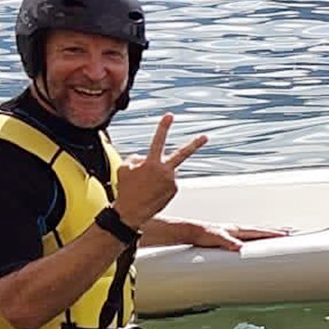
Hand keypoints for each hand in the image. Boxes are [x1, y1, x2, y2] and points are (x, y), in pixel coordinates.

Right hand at [112, 113, 205, 228]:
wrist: (131, 212)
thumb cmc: (126, 190)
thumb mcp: (123, 169)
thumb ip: (134, 158)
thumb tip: (143, 157)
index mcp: (150, 163)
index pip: (158, 140)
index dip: (163, 127)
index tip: (169, 116)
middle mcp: (164, 171)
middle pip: (182, 154)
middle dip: (194, 145)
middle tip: (205, 137)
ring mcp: (171, 181)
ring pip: (166, 171)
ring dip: (158, 175)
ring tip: (146, 187)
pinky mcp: (174, 190)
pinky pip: (167, 181)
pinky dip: (160, 184)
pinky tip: (151, 191)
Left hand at [168, 220, 292, 252]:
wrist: (190, 232)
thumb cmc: (201, 234)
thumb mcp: (215, 238)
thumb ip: (227, 242)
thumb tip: (239, 247)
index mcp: (237, 230)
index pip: (259, 231)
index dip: (273, 233)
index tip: (286, 234)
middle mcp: (238, 231)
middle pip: (261, 231)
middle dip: (275, 232)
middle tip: (289, 232)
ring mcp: (235, 234)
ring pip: (255, 233)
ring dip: (267, 234)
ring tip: (278, 236)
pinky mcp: (230, 239)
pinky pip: (248, 238)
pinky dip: (257, 239)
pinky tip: (257, 244)